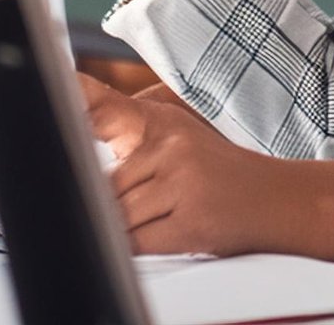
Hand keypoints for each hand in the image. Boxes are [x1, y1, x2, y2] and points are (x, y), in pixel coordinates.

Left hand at [79, 73, 287, 256]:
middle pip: (105, 187)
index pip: (106, 107)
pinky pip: (136, 243)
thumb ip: (133, 147)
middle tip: (149, 202)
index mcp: (164, 122)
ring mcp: (181, 181)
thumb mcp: (180, 142)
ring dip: (130, 230)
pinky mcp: (189, 220)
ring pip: (118, 217)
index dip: (77, 98)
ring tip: (168, 217)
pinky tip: (171, 231)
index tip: (57, 86)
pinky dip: (142, 247)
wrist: (276, 198)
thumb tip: (79, 173)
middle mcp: (171, 144)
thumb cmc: (220, 174)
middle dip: (110, 205)